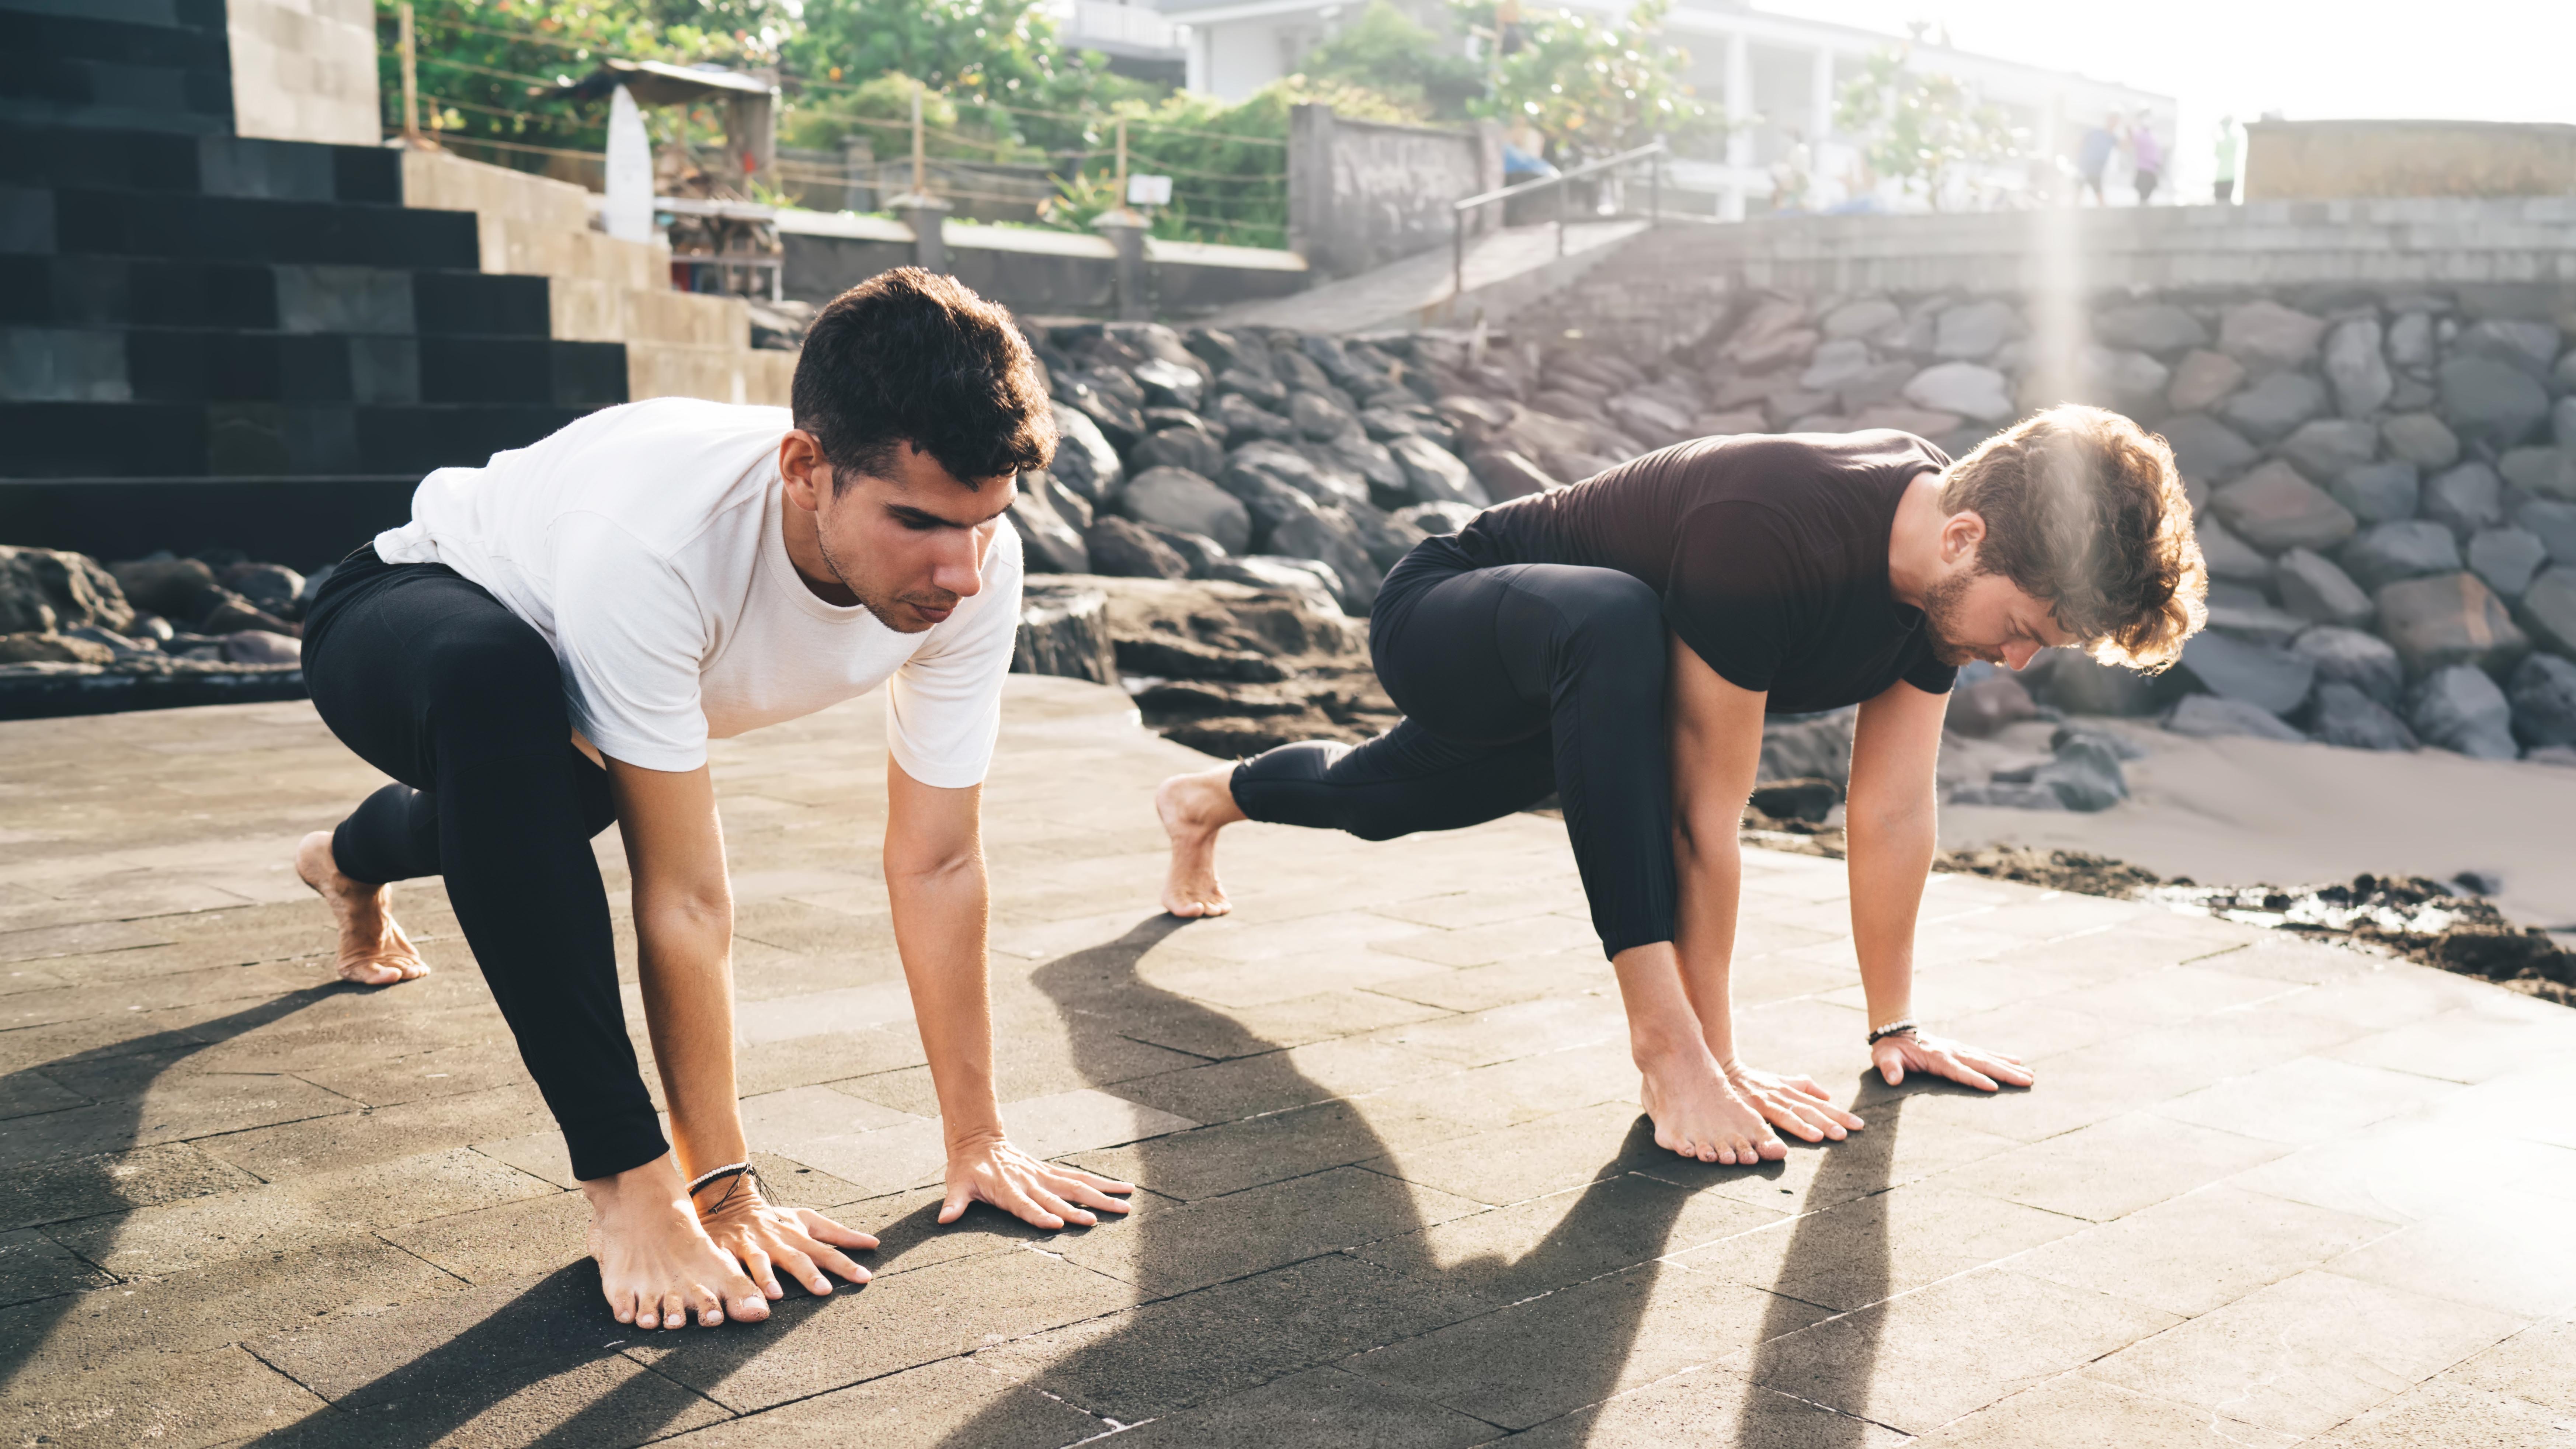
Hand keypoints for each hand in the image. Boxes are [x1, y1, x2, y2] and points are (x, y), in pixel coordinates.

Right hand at [694, 1173, 878, 1299]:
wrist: (729, 1202)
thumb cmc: (775, 1218)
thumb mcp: (807, 1220)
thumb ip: (839, 1234)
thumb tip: (873, 1242)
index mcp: (797, 1235)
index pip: (826, 1251)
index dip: (845, 1264)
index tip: (865, 1277)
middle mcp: (777, 1240)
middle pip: (795, 1257)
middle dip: (809, 1274)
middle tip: (824, 1290)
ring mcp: (750, 1245)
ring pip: (759, 1261)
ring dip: (767, 1277)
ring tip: (775, 1295)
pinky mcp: (724, 1251)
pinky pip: (726, 1266)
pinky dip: (731, 1277)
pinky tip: (735, 1291)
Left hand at [940, 1134, 1134, 1229]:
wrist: (978, 1140)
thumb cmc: (967, 1169)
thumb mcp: (957, 1184)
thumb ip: (954, 1203)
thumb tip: (944, 1219)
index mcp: (1009, 1189)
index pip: (1026, 1205)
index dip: (1040, 1215)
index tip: (1058, 1225)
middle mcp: (1030, 1182)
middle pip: (1060, 1197)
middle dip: (1083, 1208)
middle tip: (1105, 1217)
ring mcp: (1043, 1176)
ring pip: (1078, 1185)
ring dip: (1103, 1194)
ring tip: (1128, 1202)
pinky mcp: (1050, 1173)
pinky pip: (1078, 1178)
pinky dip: (1100, 1183)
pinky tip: (1120, 1188)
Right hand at [1721, 1060, 1866, 1141]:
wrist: (1722, 1072)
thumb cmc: (1753, 1081)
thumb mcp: (1779, 1079)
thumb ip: (1802, 1085)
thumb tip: (1827, 1095)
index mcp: (1790, 1089)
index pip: (1819, 1103)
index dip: (1838, 1113)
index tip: (1858, 1124)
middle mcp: (1781, 1094)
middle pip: (1811, 1108)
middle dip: (1831, 1120)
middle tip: (1851, 1131)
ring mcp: (1767, 1101)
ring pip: (1793, 1113)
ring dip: (1812, 1125)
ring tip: (1830, 1135)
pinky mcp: (1753, 1108)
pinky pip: (1769, 1119)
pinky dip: (1784, 1125)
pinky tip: (1794, 1133)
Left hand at [1872, 1029, 2033, 1091]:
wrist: (1894, 1030)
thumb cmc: (1889, 1049)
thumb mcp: (1884, 1058)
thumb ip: (1889, 1068)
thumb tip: (1893, 1078)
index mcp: (1936, 1058)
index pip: (1959, 1071)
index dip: (1974, 1079)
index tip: (1993, 1087)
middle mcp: (1952, 1052)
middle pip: (1982, 1064)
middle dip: (2005, 1073)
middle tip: (2028, 1081)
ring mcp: (1958, 1049)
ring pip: (1988, 1058)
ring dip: (2009, 1066)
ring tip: (2030, 1074)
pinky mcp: (1960, 1049)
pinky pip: (1984, 1054)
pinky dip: (2001, 1057)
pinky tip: (2017, 1061)